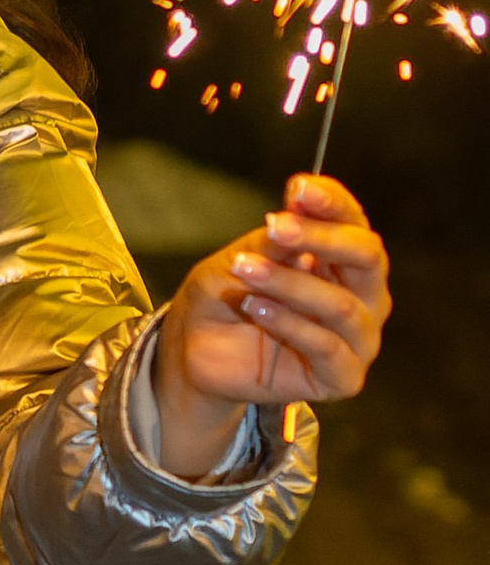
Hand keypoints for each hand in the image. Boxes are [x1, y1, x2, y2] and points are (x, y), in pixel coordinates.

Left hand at [153, 171, 390, 478]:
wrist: (197, 351)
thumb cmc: (227, 297)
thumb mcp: (239, 259)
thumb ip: (274, 240)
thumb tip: (297, 203)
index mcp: (344, 258)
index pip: (354, 222)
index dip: (332, 202)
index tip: (298, 188)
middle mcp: (363, 294)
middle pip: (367, 256)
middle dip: (321, 237)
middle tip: (276, 227)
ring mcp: (358, 337)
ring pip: (343, 305)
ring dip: (291, 283)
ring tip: (246, 271)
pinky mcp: (343, 376)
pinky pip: (329, 347)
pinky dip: (289, 324)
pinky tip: (255, 308)